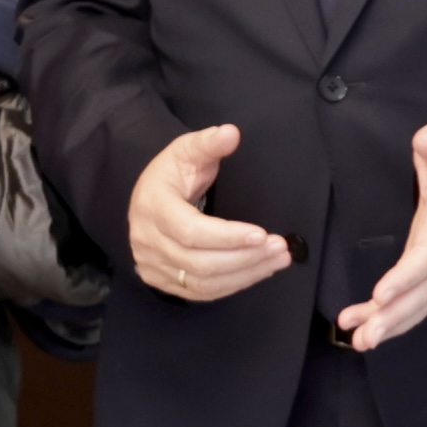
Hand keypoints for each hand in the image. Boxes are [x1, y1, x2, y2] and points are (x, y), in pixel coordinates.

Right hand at [127, 123, 296, 304]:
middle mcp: (148, 241)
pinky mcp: (163, 282)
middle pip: (200, 263)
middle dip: (245, 258)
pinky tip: (258, 271)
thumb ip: (208, 143)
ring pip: (203, 282)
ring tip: (279, 260)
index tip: (262, 233)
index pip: (191, 231)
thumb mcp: (185, 151)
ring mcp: (153, 265)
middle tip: (281, 248)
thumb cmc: (169, 175)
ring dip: (246, 274)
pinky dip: (233, 284)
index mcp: (153, 207)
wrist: (146, 200)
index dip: (228, 236)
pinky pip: (201, 292)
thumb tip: (231, 133)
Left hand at [334, 122, 426, 354]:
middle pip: (422, 292)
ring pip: (417, 304)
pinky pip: (414, 302)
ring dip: (389, 325)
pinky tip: (364, 329)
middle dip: (393, 316)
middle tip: (364, 334)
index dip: (406, 277)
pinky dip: (392, 319)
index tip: (380, 294)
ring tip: (359, 339)